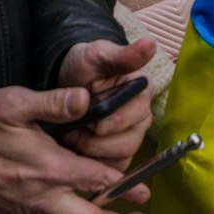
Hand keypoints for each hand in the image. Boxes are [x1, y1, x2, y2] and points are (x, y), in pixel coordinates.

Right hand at [0, 85, 130, 211]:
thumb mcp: (17, 103)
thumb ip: (55, 103)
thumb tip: (86, 99)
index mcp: (50, 168)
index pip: (96, 179)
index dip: (122, 185)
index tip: (142, 192)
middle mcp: (42, 194)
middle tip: (135, 210)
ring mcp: (26, 204)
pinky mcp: (11, 207)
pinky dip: (64, 212)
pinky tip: (70, 206)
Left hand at [56, 39, 155, 164]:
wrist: (64, 83)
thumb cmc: (84, 67)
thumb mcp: (97, 55)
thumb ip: (122, 54)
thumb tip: (150, 43)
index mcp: (141, 92)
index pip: (138, 115)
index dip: (115, 122)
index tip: (92, 122)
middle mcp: (141, 117)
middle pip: (129, 142)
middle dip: (98, 142)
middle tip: (74, 134)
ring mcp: (130, 137)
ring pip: (120, 159)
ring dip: (93, 154)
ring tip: (72, 140)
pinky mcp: (116, 155)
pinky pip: (111, 170)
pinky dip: (92, 165)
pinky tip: (76, 152)